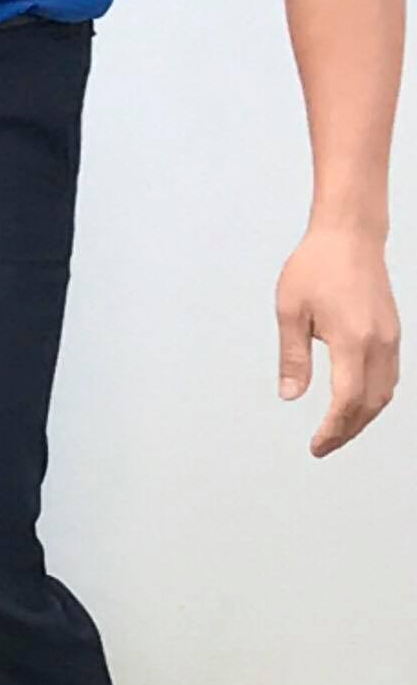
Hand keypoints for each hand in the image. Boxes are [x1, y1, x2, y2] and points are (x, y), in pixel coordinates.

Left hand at [278, 221, 400, 457]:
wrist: (350, 236)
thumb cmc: (315, 267)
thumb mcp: (290, 312)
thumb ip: (293, 357)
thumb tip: (290, 395)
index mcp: (352, 339)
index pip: (348, 399)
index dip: (333, 428)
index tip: (316, 445)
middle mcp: (379, 343)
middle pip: (370, 403)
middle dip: (347, 431)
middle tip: (322, 448)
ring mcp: (391, 338)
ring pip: (385, 393)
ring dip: (363, 418)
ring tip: (336, 433)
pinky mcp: (394, 333)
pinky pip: (389, 377)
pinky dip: (374, 398)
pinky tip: (355, 406)